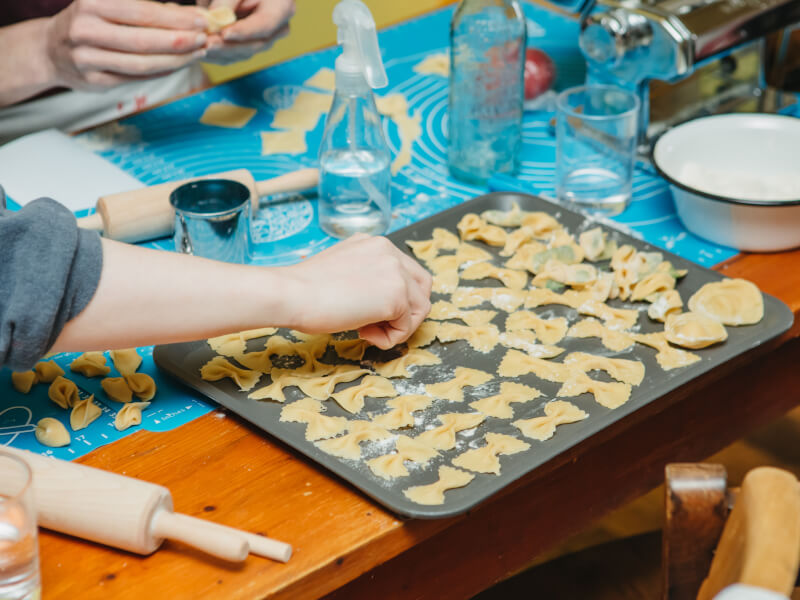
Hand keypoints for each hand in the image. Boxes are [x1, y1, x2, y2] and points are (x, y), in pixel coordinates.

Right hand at [45, 0, 208, 90]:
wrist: (50, 50)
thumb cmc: (90, 22)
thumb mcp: (107, 4)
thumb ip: (142, 8)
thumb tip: (186, 15)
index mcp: (92, 4)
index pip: (142, 11)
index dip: (175, 18)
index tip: (202, 20)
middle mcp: (86, 30)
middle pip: (144, 40)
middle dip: (180, 41)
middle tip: (205, 40)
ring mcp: (88, 59)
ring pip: (142, 64)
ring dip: (176, 60)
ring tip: (198, 53)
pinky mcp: (94, 82)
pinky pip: (136, 79)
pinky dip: (162, 73)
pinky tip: (179, 65)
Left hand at [200, 0, 294, 64]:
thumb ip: (227, 0)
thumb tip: (215, 18)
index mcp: (281, 9)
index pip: (265, 25)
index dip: (245, 31)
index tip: (225, 33)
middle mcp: (278, 29)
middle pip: (255, 44)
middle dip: (229, 46)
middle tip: (207, 44)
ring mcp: (265, 41)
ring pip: (244, 53)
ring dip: (221, 53)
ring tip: (201, 48)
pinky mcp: (251, 47)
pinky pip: (235, 56)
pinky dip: (218, 55)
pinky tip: (201, 52)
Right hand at [282, 235, 432, 349]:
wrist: (292, 293)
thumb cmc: (305, 289)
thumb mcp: (342, 269)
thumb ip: (365, 276)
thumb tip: (377, 301)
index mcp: (375, 243)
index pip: (406, 271)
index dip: (396, 296)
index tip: (370, 311)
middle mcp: (390, 251)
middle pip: (423, 286)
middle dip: (407, 311)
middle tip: (379, 325)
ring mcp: (396, 272)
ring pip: (419, 308)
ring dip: (396, 327)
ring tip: (367, 330)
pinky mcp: (397, 295)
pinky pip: (406, 326)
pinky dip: (388, 338)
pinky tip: (363, 333)